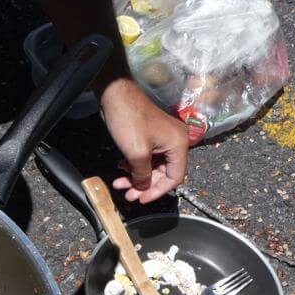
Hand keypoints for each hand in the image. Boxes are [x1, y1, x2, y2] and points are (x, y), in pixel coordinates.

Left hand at [99, 78, 188, 203]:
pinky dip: (134, 165)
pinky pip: (146, 157)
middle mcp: (174, 141)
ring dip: (136, 177)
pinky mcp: (150, 135)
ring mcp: (162, 138)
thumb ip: (142, 175)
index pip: (174, 177)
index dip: (157, 191)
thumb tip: (142, 187)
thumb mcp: (136, 153)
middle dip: (143, 185)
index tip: (141, 199)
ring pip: (152, 166)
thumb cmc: (129, 120)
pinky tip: (121, 168)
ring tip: (119, 184)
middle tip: (127, 194)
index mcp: (178, 144)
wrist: (116, 94)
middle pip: (162, 173)